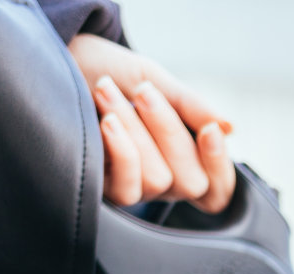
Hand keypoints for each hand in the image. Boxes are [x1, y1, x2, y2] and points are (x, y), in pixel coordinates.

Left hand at [68, 34, 235, 212]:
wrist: (62, 63)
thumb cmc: (112, 74)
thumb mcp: (157, 81)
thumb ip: (191, 105)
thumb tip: (230, 128)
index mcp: (185, 157)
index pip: (218, 186)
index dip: (220, 165)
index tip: (209, 130)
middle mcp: (164, 181)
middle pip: (192, 182)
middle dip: (169, 132)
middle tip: (144, 92)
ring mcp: (135, 188)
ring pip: (158, 179)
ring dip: (134, 129)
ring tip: (107, 93)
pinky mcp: (105, 191)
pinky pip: (128, 186)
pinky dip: (120, 150)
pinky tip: (106, 122)